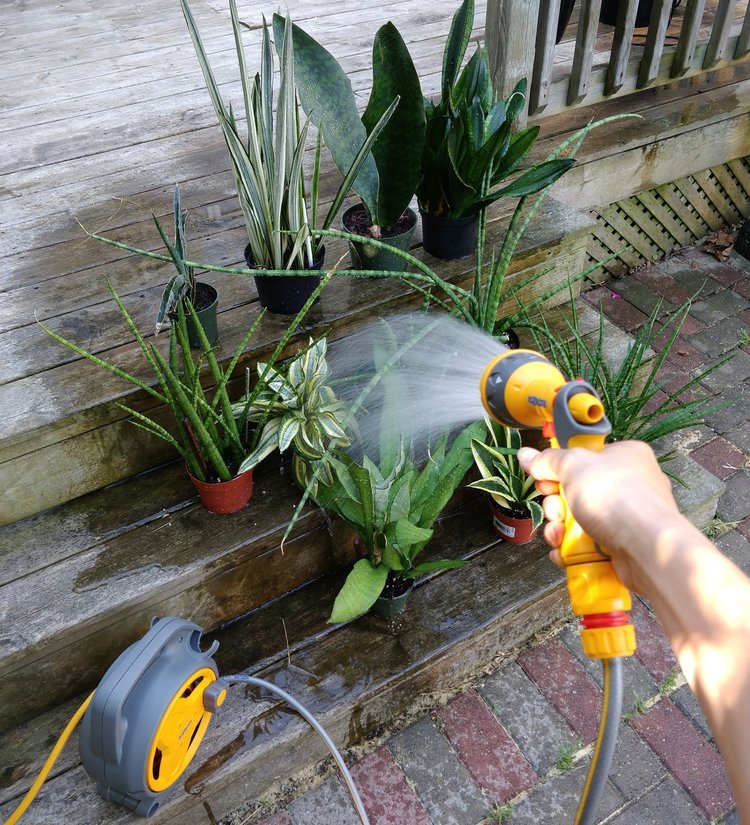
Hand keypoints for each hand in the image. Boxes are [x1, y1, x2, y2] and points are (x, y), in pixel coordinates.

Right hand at [518, 440, 678, 593]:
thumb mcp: (574, 466)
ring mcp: (628, 518)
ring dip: (559, 529)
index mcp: (625, 456)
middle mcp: (630, 484)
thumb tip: (525, 454)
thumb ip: (547, 460)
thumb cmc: (615, 496)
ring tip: (558, 535)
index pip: (585, 458)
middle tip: (554, 510)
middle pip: (577, 491)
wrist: (646, 547)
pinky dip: (571, 549)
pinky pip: (589, 544)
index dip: (559, 469)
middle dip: (556, 504)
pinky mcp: (623, 545)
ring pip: (579, 520)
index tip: (544, 479)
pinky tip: (564, 552)